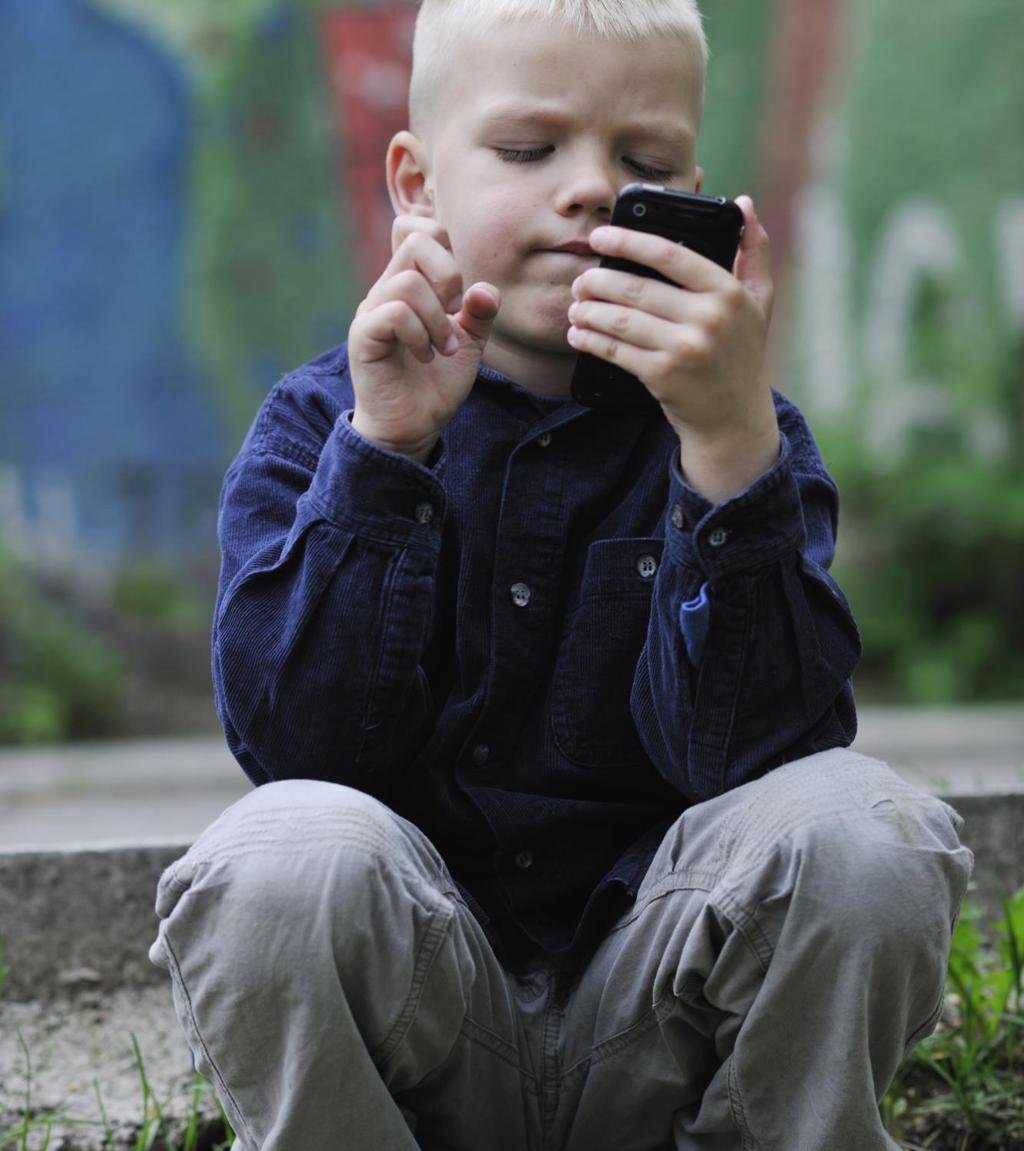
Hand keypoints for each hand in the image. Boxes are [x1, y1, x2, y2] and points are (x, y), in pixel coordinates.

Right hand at [348, 215, 499, 462]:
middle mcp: (386, 290)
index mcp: (409, 284)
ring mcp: (372, 311)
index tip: (457, 293)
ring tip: (443, 348)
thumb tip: (485, 288)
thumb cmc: (435, 383)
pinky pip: (393, 312)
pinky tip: (426, 355)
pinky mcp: (364, 336)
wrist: (412, 427)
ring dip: (438, 318)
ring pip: (409, 282)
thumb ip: (479, 313)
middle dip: (449, 276)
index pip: (416, 228)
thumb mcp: (469, 344)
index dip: (444, 246)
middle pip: (416, 242)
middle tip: (455, 315)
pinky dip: (419, 334)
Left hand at [567, 196, 778, 501]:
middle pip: (636, 288)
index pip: (669, 254)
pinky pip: (616, 350)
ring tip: (576, 305)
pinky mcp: (663, 375)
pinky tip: (579, 334)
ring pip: (620, 320)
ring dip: (589, 311)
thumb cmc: (742, 354)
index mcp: (728, 291)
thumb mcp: (760, 301)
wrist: (735, 419)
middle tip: (580, 280)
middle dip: (597, 281)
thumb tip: (743, 202)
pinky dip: (591, 340)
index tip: (599, 237)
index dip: (628, 241)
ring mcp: (684, 348)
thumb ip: (754, 250)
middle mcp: (708, 317)